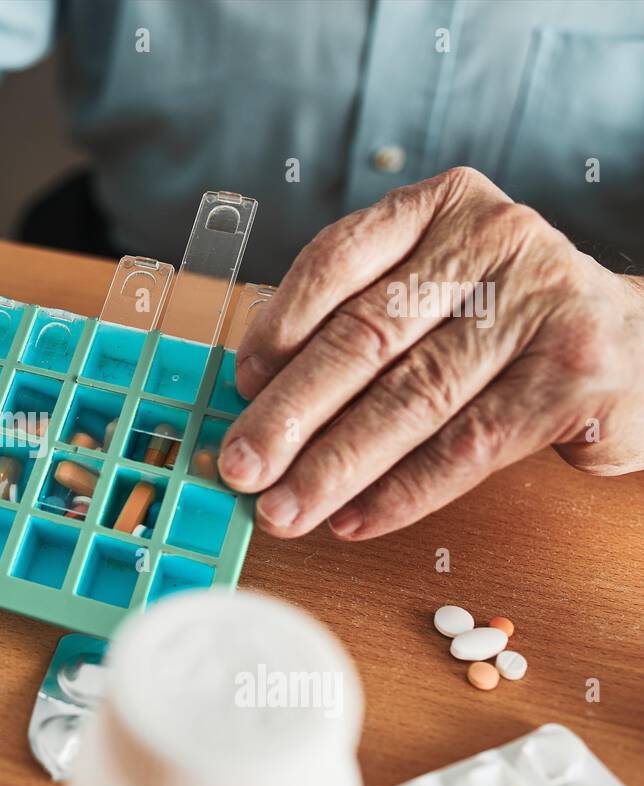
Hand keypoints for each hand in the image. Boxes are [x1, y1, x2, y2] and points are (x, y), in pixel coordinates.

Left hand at [218, 166, 643, 539]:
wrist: (636, 345)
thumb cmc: (503, 320)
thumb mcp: (434, 290)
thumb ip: (358, 320)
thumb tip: (259, 401)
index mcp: (441, 207)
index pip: (338, 259)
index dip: (278, 328)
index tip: (240, 387)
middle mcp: (492, 241)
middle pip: (366, 337)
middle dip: (291, 413)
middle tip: (241, 467)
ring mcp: (539, 306)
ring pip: (412, 398)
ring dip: (335, 466)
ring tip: (283, 509)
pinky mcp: (574, 379)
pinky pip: (466, 446)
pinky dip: (401, 491)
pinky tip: (353, 519)